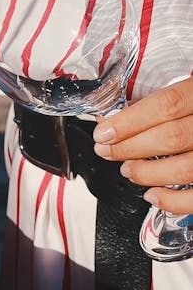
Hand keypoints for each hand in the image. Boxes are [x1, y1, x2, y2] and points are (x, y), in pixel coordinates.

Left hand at [93, 77, 192, 213]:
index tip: (104, 132)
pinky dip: (173, 201)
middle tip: (107, 150)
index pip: (166, 105)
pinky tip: (153, 195)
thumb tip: (121, 117)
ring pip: (185, 168)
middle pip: (171, 137)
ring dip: (148, 172)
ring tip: (128, 170)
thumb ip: (168, 101)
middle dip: (130, 147)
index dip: (131, 120)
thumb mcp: (191, 89)